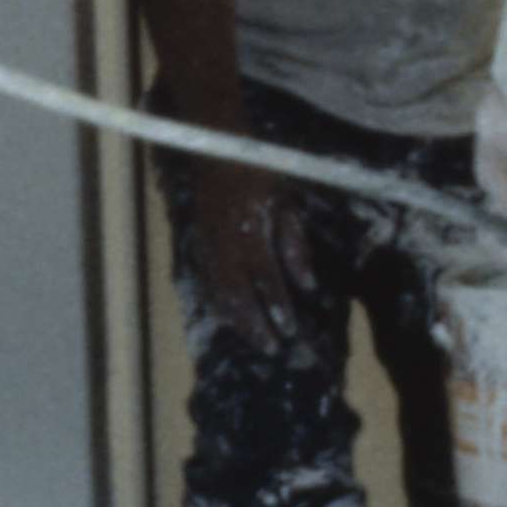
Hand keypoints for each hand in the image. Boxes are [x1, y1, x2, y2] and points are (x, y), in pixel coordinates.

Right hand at [179, 151, 314, 350]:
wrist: (218, 158)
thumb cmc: (258, 179)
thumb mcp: (286, 208)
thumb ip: (295, 248)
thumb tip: (308, 286)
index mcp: (251, 237)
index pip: (266, 282)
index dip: (279, 309)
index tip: (290, 331)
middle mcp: (227, 250)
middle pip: (240, 298)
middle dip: (257, 326)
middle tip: (272, 349)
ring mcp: (209, 251)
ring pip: (221, 296)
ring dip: (239, 323)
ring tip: (255, 342)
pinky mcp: (199, 250)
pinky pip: (208, 287)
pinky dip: (221, 307)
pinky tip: (232, 319)